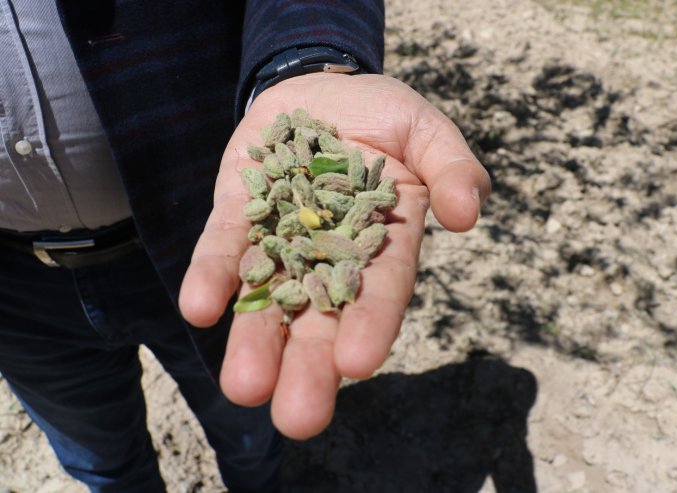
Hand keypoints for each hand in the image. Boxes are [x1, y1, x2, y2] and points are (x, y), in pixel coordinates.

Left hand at [179, 73, 490, 438]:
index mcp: (385, 244)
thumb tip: (468, 212)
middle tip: (298, 418)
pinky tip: (200, 308)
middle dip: (309, 365)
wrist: (319, 90)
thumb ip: (452, 165)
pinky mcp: (237, 214)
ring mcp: (281, 237)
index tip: (358, 362)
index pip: (382, 290)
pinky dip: (214, 277)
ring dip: (256, 340)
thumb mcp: (425, 130)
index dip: (371, 324)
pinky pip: (225, 248)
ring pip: (269, 296)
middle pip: (322, 315)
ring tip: (244, 387)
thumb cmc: (383, 115)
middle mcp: (331, 254)